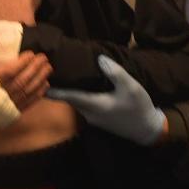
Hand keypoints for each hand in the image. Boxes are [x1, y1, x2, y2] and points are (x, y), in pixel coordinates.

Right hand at [0, 48, 51, 111]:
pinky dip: (37, 94)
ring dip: (39, 80)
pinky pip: (26, 104)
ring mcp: (2, 110)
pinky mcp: (8, 117)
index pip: (7, 72)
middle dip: (34, 69)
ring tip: (47, 68)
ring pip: (25, 93)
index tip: (31, 53)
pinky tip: (44, 84)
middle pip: (20, 82)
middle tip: (43, 58)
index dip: (22, 63)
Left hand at [47, 55, 164, 144]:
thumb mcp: (131, 88)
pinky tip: (79, 84)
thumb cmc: (138, 108)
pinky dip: (77, 94)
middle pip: (69, 98)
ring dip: (68, 90)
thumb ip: (115, 73)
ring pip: (76, 102)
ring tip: (61, 74)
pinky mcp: (98, 118)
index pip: (69, 96)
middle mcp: (89, 113)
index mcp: (95, 105)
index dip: (55, 89)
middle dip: (59, 87)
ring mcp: (93, 117)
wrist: (147, 130)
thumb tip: (99, 59)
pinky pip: (83, 104)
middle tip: (49, 71)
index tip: (41, 81)